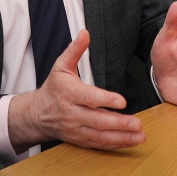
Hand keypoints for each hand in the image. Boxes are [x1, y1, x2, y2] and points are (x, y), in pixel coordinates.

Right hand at [8, 30, 145, 152]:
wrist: (36, 115)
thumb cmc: (53, 89)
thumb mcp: (60, 66)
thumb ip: (75, 50)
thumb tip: (85, 33)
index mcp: (70, 94)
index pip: (89, 98)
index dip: (106, 100)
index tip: (122, 102)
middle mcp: (73, 113)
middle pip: (97, 120)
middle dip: (119, 123)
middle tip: (137, 123)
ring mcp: (76, 128)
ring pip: (100, 136)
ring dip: (121, 137)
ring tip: (139, 135)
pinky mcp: (80, 139)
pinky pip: (98, 144)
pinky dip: (115, 144)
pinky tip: (130, 140)